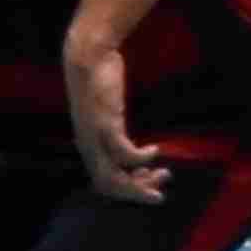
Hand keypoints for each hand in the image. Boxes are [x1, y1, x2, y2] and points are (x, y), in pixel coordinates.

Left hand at [63, 37, 167, 204]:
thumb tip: (124, 142)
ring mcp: (95, 137)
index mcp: (89, 146)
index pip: (102, 183)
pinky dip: (141, 158)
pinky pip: (123, 153)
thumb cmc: (99, 82)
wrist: (88, 57)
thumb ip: (111, 129)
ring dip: (139, 182)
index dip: (126, 190)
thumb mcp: (105, 112)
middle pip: (109, 185)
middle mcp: (88, 146)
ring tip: (162, 174)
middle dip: (136, 194)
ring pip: (114, 176)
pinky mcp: (104, 124)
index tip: (148, 182)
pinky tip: (155, 150)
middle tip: (159, 194)